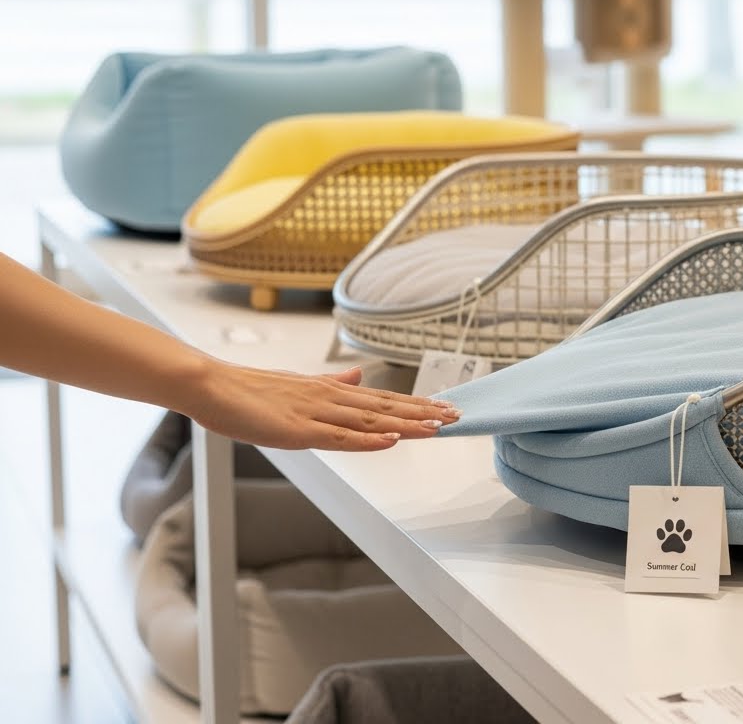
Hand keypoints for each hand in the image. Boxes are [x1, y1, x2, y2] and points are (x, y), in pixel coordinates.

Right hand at [182, 363, 459, 451]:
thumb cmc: (250, 390)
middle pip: (385, 407)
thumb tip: (357, 376)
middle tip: (456, 416)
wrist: (210, 385)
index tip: (444, 407)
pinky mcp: (297, 430)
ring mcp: (315, 414)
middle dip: (422, 413)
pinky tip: (389, 440)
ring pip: (369, 420)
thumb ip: (330, 384)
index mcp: (330, 391)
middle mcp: (329, 399)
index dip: (415, 404)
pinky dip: (365, 439)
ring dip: (405, 424)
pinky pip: (338, 437)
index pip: (382, 399)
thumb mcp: (298, 385)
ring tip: (436, 427)